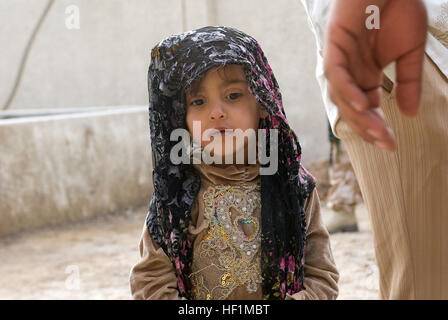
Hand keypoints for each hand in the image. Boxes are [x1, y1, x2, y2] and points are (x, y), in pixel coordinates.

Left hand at [324, 0, 427, 150]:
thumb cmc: (399, 10)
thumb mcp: (410, 52)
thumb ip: (408, 82)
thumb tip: (411, 114)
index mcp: (365, 75)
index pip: (368, 109)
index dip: (377, 127)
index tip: (392, 145)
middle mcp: (350, 72)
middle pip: (353, 108)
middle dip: (368, 127)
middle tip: (385, 143)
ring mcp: (340, 59)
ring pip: (342, 96)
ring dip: (359, 114)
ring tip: (377, 130)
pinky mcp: (334, 45)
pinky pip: (336, 73)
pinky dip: (347, 89)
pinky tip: (362, 104)